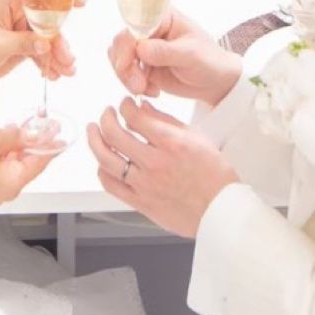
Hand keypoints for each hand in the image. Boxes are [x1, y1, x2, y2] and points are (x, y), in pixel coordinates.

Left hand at [0, 0, 78, 85]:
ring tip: (66, 73)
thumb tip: (47, 45)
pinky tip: (53, 76)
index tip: (81, 3)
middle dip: (60, 43)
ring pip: (48, 40)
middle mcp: (19, 11)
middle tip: (68, 61)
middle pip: (49, 23)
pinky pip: (42, 53)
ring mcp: (22, 29)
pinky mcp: (23, 46)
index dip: (61, 0)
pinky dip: (48, 64)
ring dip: (57, 57)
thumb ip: (25, 43)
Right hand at [0, 125, 54, 204]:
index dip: (50, 142)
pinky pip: (0, 167)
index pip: (40, 161)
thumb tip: (30, 134)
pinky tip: (4, 136)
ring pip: (13, 163)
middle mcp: (5, 191)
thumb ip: (15, 136)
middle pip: (28, 162)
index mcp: (12, 183)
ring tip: (22, 125)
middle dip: (34, 141)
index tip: (59, 130)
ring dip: (18, 144)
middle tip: (42, 121)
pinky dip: (4, 152)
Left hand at [87, 98, 237, 236]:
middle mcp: (155, 163)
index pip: (134, 116)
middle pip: (114, 134)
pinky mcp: (140, 202)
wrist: (221, 210)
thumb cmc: (214, 176)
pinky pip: (111, 184)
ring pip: (106, 159)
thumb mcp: (197, 138)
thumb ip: (166, 121)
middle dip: (106, 117)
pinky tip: (103, 162)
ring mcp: (145, 184)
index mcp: (171, 143)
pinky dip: (102, 170)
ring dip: (95, 140)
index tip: (126, 104)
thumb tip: (143, 107)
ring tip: (94, 131)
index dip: (125, 105)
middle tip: (107, 113)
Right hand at [107, 10, 239, 107]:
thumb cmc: (209, 61)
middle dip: (124, 65)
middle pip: (121, 41)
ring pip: (118, 58)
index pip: (135, 22)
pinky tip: (152, 91)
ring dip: (127, 76)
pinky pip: (125, 73)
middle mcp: (150, 29)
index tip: (128, 61)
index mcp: (162, 17)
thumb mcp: (191, 55)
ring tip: (145, 89)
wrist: (215, 82)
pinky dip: (133, 85)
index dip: (127, 41)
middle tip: (138, 84)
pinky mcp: (142, 65)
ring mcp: (144, 47)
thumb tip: (141, 48)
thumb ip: (166, 51)